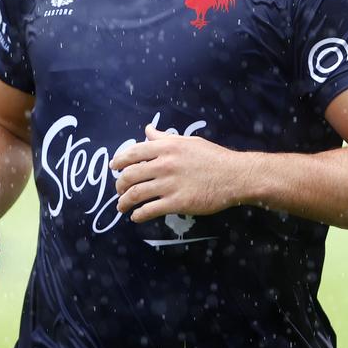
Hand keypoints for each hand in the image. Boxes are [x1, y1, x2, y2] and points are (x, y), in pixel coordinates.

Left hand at [111, 124, 255, 222]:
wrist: (235, 176)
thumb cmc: (213, 157)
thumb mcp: (188, 142)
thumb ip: (164, 138)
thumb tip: (147, 130)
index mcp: (166, 147)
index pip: (133, 153)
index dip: (119, 161)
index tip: (113, 168)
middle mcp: (164, 164)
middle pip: (130, 175)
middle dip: (119, 185)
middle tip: (119, 190)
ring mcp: (169, 184)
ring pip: (135, 194)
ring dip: (124, 202)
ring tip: (122, 207)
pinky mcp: (177, 203)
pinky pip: (149, 210)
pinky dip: (138, 215)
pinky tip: (136, 217)